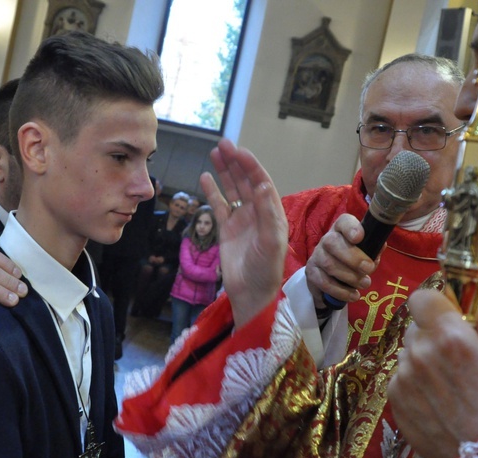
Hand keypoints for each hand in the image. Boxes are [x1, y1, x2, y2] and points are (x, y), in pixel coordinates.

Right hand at [202, 138, 287, 326]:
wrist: (251, 293)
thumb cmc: (266, 269)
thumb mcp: (271, 241)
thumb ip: (266, 212)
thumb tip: (262, 185)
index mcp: (272, 212)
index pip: (261, 182)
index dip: (250, 166)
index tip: (238, 152)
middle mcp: (258, 213)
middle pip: (246, 181)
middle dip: (236, 162)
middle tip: (223, 144)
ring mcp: (241, 220)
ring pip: (232, 189)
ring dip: (224, 171)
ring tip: (215, 152)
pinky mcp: (226, 230)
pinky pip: (219, 206)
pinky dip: (212, 191)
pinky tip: (205, 177)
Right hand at [305, 213, 376, 307]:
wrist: (329, 277)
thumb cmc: (352, 260)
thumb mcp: (365, 253)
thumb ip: (372, 249)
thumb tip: (380, 247)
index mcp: (341, 230)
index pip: (343, 222)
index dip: (350, 228)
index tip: (360, 237)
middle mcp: (326, 239)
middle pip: (332, 242)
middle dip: (353, 257)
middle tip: (368, 269)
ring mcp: (316, 256)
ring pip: (329, 264)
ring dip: (350, 276)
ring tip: (365, 284)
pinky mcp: (311, 272)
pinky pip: (324, 282)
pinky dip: (341, 291)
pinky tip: (353, 295)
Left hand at [387, 289, 477, 457]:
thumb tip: (464, 293)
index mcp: (450, 335)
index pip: (420, 297)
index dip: (431, 304)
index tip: (441, 315)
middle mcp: (421, 350)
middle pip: (415, 326)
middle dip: (430, 335)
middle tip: (451, 357)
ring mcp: (404, 373)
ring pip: (407, 351)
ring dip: (420, 359)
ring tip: (444, 383)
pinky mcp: (392, 393)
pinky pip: (400, 374)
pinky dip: (412, 381)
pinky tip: (432, 397)